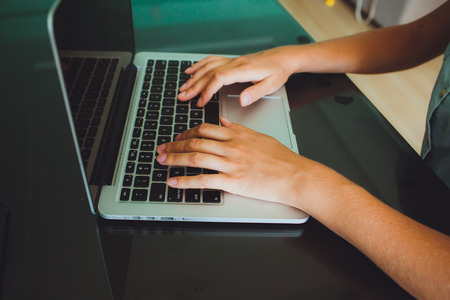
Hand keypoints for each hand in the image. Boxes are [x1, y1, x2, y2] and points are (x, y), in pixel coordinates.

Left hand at [155, 117, 316, 207]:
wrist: (295, 175)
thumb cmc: (281, 158)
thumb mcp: (259, 137)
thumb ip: (238, 128)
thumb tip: (223, 121)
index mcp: (237, 135)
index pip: (205, 129)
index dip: (187, 132)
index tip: (178, 136)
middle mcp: (231, 147)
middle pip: (195, 142)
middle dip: (174, 145)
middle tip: (162, 149)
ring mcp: (231, 164)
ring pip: (196, 157)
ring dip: (175, 159)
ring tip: (161, 161)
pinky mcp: (233, 182)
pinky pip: (204, 180)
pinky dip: (185, 181)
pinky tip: (173, 182)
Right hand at [177, 46, 295, 106]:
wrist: (282, 58)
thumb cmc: (278, 71)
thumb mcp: (272, 85)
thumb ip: (256, 93)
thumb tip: (241, 100)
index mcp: (244, 70)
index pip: (219, 78)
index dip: (207, 90)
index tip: (200, 102)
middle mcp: (235, 63)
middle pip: (209, 73)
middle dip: (194, 86)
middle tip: (182, 97)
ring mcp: (232, 61)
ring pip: (208, 67)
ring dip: (194, 78)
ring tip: (182, 88)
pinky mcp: (232, 61)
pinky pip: (211, 61)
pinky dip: (199, 66)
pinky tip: (191, 71)